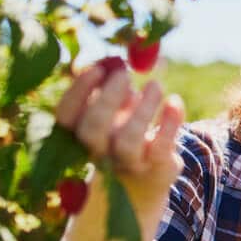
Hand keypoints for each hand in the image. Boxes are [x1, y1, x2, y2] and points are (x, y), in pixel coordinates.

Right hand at [55, 62, 184, 200]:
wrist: (146, 177)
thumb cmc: (124, 133)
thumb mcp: (115, 110)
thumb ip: (111, 87)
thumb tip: (115, 63)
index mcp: (81, 135)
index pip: (66, 117)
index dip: (78, 92)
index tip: (97, 69)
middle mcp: (99, 152)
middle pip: (92, 130)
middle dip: (107, 99)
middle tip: (124, 74)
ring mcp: (128, 163)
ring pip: (128, 141)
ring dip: (142, 109)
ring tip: (155, 85)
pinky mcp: (156, 166)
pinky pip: (161, 147)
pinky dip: (169, 123)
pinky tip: (174, 101)